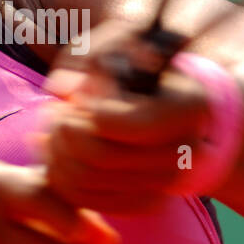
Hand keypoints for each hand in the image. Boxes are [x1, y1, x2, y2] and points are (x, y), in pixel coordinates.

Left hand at [35, 19, 217, 215]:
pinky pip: (89, 201)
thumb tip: (60, 89)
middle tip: (54, 113)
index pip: (124, 124)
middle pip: (100, 156)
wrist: (170, 99)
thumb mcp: (123, 41)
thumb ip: (90, 55)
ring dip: (56, 154)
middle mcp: (187, 151)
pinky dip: (62, 177)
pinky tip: (58, 151)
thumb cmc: (143, 63)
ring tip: (53, 129)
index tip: (76, 94)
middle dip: (63, 132)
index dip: (87, 110)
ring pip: (87, 181)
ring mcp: (168, 182)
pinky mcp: (146, 202)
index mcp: (190, 107)